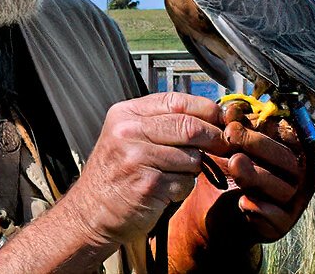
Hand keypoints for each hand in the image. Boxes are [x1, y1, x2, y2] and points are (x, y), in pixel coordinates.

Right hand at [63, 93, 230, 245]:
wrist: (90, 213)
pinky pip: (186, 182)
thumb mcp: (129, 137)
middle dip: (213, 137)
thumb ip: (162, 122)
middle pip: (189, 127)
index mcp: (126, 114)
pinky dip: (183, 188)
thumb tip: (210, 114)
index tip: (223, 118)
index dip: (206, 109)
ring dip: (194, 168)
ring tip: (174, 174)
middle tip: (224, 145)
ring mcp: (137, 158)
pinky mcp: (148, 185)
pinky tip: (165, 191)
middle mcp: (128, 132)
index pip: (177, 101)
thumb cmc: (115, 175)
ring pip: (192, 157)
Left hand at [168, 103, 314, 271]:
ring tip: (234, 164)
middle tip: (231, 135)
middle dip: (259, 144)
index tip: (237, 118)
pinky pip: (277, 218)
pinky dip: (261, 210)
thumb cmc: (228, 172)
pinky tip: (243, 201)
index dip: (265, 125)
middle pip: (288, 159)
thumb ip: (235, 128)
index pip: (289, 134)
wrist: (214, 213)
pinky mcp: (281, 225)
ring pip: (283, 188)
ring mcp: (292, 201)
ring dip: (258, 175)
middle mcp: (297, 174)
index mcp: (290, 150)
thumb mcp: (230, 147)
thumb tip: (232, 109)